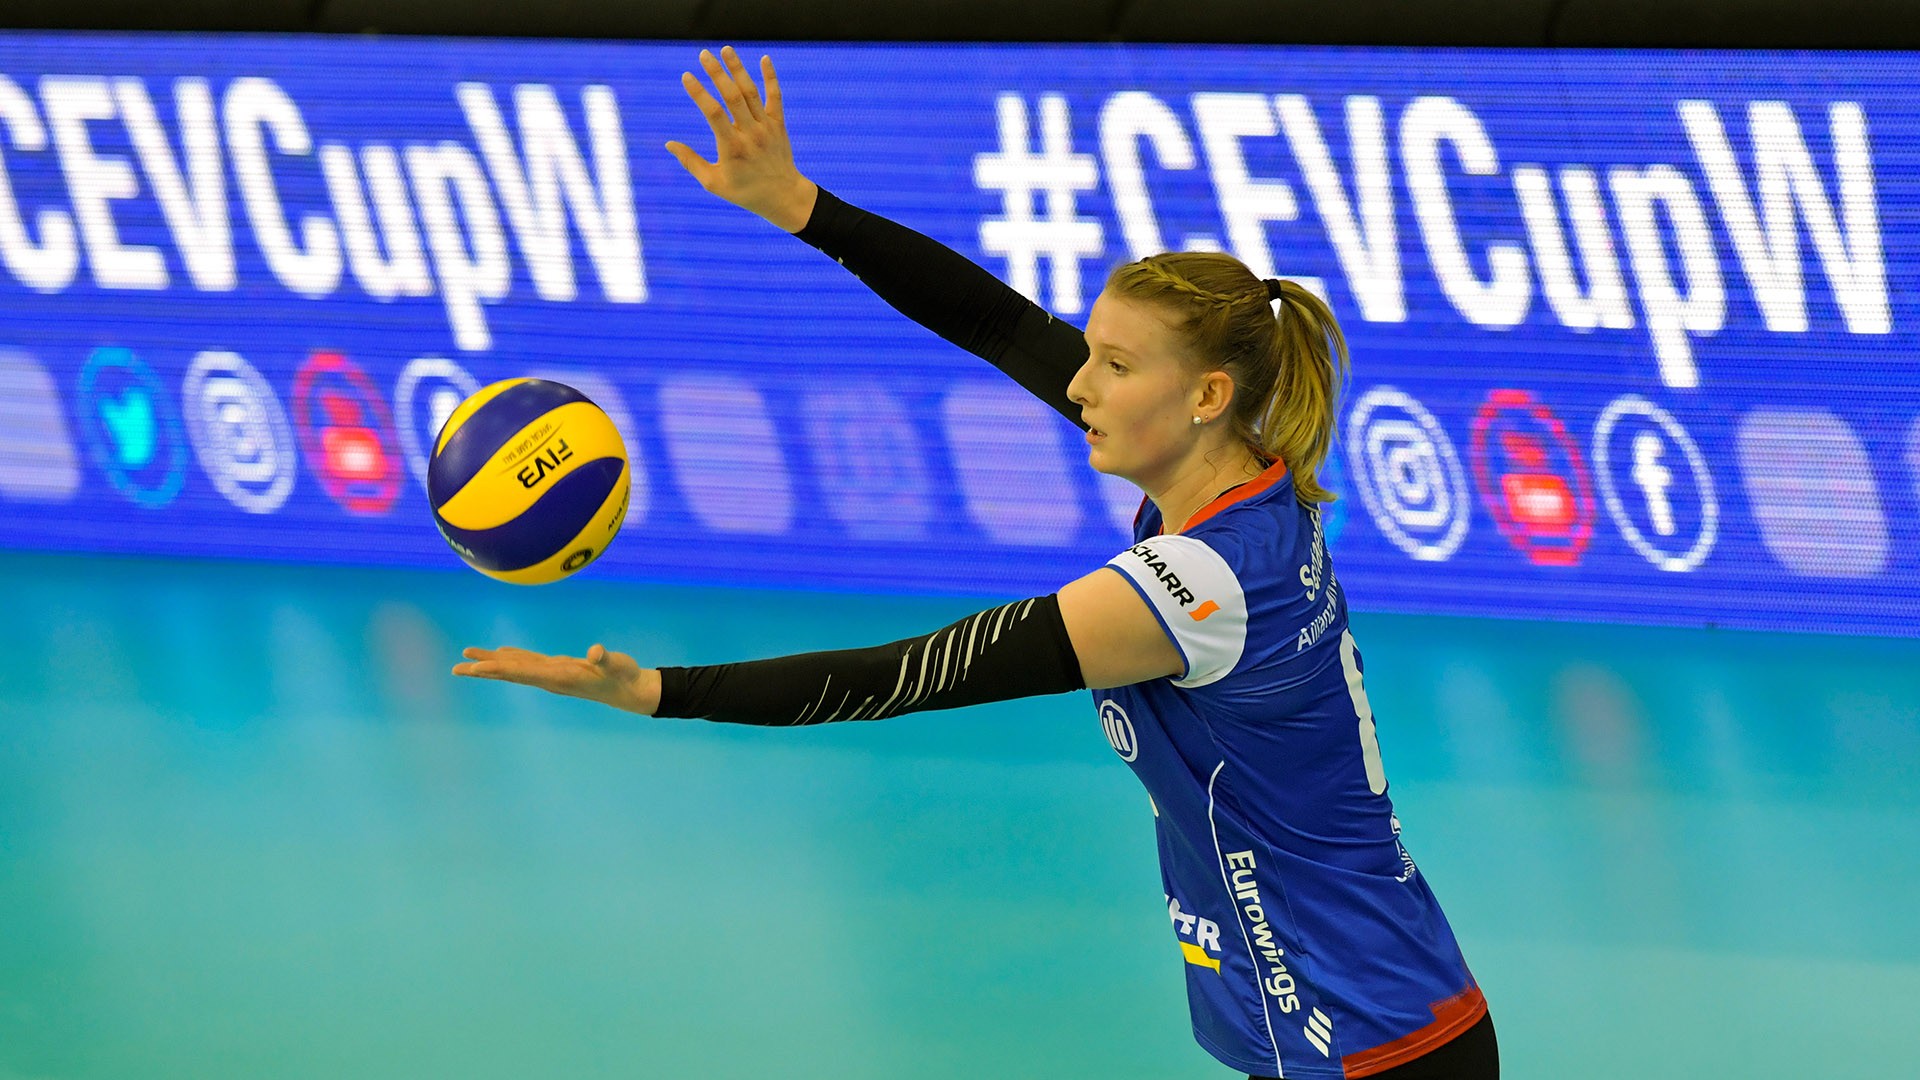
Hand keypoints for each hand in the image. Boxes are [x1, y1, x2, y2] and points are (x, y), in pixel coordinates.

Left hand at [452, 643, 661, 715]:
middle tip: (456, 668)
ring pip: (515, 668)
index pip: (522, 672)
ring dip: (491, 663)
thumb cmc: (624, 677)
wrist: (629, 691)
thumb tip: (596, 652)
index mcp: (560, 677)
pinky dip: (510, 657)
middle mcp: (550, 678)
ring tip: (467, 657)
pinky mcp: (557, 668)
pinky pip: (527, 663)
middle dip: (483, 670)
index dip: (498, 669)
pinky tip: (498, 654)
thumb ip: (606, 659)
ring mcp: (552, 674)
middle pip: (510, 674)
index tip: (476, 668)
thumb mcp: (618, 666)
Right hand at [665, 46, 817, 231]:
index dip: (699, 93)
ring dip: (738, 69)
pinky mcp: (779, 125)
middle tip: (703, 54)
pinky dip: (770, 78)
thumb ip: (691, 162)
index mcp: (732, 148)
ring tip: (725, 49)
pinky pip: (775, 97)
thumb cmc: (745, 192)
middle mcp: (750, 134)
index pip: (713, 114)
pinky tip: (764, 59)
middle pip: (733, 96)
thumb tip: (669, 144)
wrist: (783, 196)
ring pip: (751, 93)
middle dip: (717, 73)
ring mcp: (766, 128)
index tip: (686, 76)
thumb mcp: (714, 183)